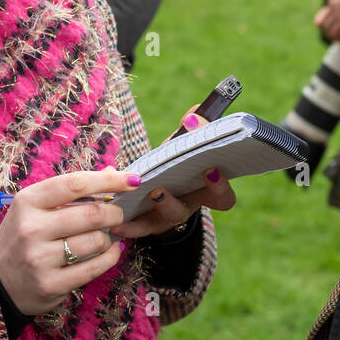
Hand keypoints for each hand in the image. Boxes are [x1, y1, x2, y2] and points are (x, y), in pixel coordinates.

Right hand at [0, 168, 139, 316]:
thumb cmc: (25, 234)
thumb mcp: (38, 206)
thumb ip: (73, 190)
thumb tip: (113, 172)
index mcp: (28, 201)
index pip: (76, 183)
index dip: (109, 180)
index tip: (132, 180)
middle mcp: (31, 228)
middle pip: (91, 214)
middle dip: (114, 212)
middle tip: (118, 214)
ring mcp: (39, 259)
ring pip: (95, 241)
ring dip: (108, 237)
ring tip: (103, 236)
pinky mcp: (50, 284)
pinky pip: (94, 268)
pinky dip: (110, 257)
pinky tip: (110, 251)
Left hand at [111, 106, 236, 238]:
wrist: (155, 193)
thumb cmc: (174, 165)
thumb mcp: (181, 149)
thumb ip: (189, 133)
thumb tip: (195, 111)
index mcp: (204, 193)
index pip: (223, 198)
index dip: (221, 186)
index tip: (211, 168)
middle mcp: (188, 208)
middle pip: (186, 212)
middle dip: (176, 200)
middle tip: (162, 187)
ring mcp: (167, 219)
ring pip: (165, 218)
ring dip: (160, 204)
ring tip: (150, 191)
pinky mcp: (146, 224)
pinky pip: (138, 227)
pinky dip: (127, 223)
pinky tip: (116, 217)